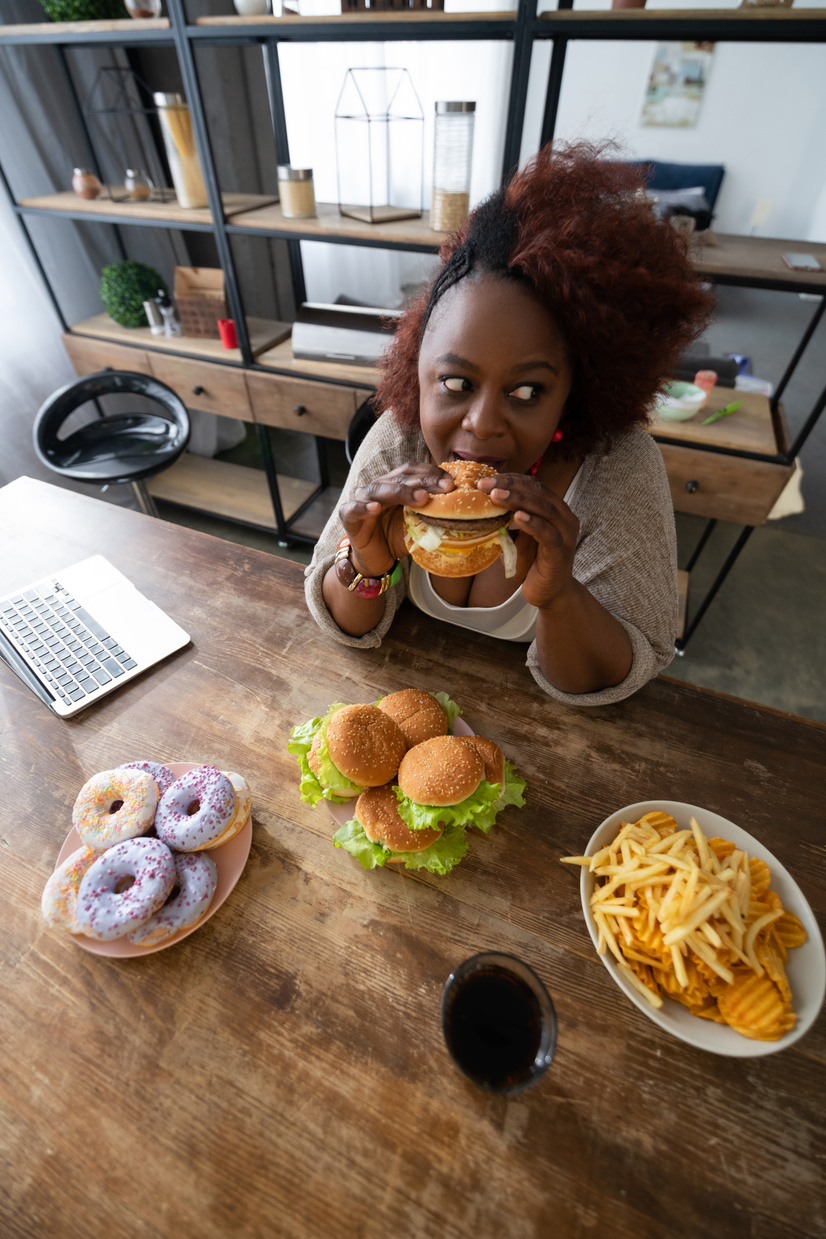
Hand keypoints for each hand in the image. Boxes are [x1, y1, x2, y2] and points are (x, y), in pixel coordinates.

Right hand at [338, 463, 453, 577]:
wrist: (377, 560)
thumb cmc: (397, 538)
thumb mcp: (419, 524)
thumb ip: (431, 512)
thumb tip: (458, 507)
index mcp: (395, 483)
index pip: (413, 471)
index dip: (432, 473)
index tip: (452, 483)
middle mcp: (379, 487)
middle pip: (400, 477)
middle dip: (425, 481)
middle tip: (446, 488)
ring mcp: (362, 500)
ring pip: (380, 489)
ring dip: (401, 491)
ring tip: (420, 498)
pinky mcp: (348, 516)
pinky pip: (354, 509)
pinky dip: (363, 507)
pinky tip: (375, 508)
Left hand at [478, 473, 579, 609]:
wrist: (549, 593)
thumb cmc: (533, 563)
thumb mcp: (518, 537)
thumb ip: (509, 520)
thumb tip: (482, 505)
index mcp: (555, 509)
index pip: (534, 485)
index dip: (511, 479)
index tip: (486, 479)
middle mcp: (564, 517)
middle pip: (539, 492)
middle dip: (510, 485)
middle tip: (485, 484)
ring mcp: (565, 533)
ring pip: (544, 508)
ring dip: (518, 500)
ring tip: (496, 496)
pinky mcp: (561, 551)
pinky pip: (548, 533)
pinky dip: (532, 523)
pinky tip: (517, 517)